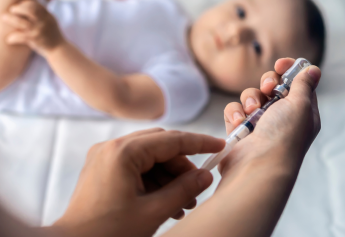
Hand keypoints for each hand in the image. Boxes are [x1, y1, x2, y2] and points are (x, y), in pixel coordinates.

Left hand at [2, 0, 64, 55]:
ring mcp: (39, 30)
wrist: (59, 50)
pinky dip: (13, 38)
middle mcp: (44, 22)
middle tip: (12, 11)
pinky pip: (20, 37)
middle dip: (18, 8)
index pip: (35, 4)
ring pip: (21, 22)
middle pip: (29, 9)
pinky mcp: (35, 39)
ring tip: (5, 18)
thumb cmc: (53, 36)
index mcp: (48, 16)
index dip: (25, 3)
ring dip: (10, 19)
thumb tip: (29, 5)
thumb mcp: (51, 21)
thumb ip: (42, 14)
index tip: (20, 6)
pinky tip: (9, 40)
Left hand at [54, 128, 224, 236]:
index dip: (198, 143)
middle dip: (182, 165)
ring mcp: (106, 156)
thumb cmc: (107, 233)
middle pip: (160, 146)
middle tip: (197, 186)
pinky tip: (165, 201)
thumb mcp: (152, 213)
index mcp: (123, 153)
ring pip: (149, 157)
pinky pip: (136, 166)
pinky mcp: (104, 168)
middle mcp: (112, 147)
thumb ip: (183, 190)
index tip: (219, 145)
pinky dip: (153, 180)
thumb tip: (205, 176)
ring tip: (184, 202)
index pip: (171, 140)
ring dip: (169, 176)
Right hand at [220, 58, 320, 180]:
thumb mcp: (301, 105)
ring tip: (252, 113)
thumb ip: (304, 84)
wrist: (258, 165)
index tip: (280, 64)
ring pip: (250, 96)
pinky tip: (239, 124)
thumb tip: (313, 70)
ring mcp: (259, 123)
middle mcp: (280, 116)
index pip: (296, 83)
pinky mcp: (239, 129)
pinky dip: (235, 114)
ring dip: (250, 100)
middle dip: (267, 83)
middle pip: (271, 86)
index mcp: (300, 111)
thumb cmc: (284, 136)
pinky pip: (234, 110)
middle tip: (268, 88)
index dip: (288, 70)